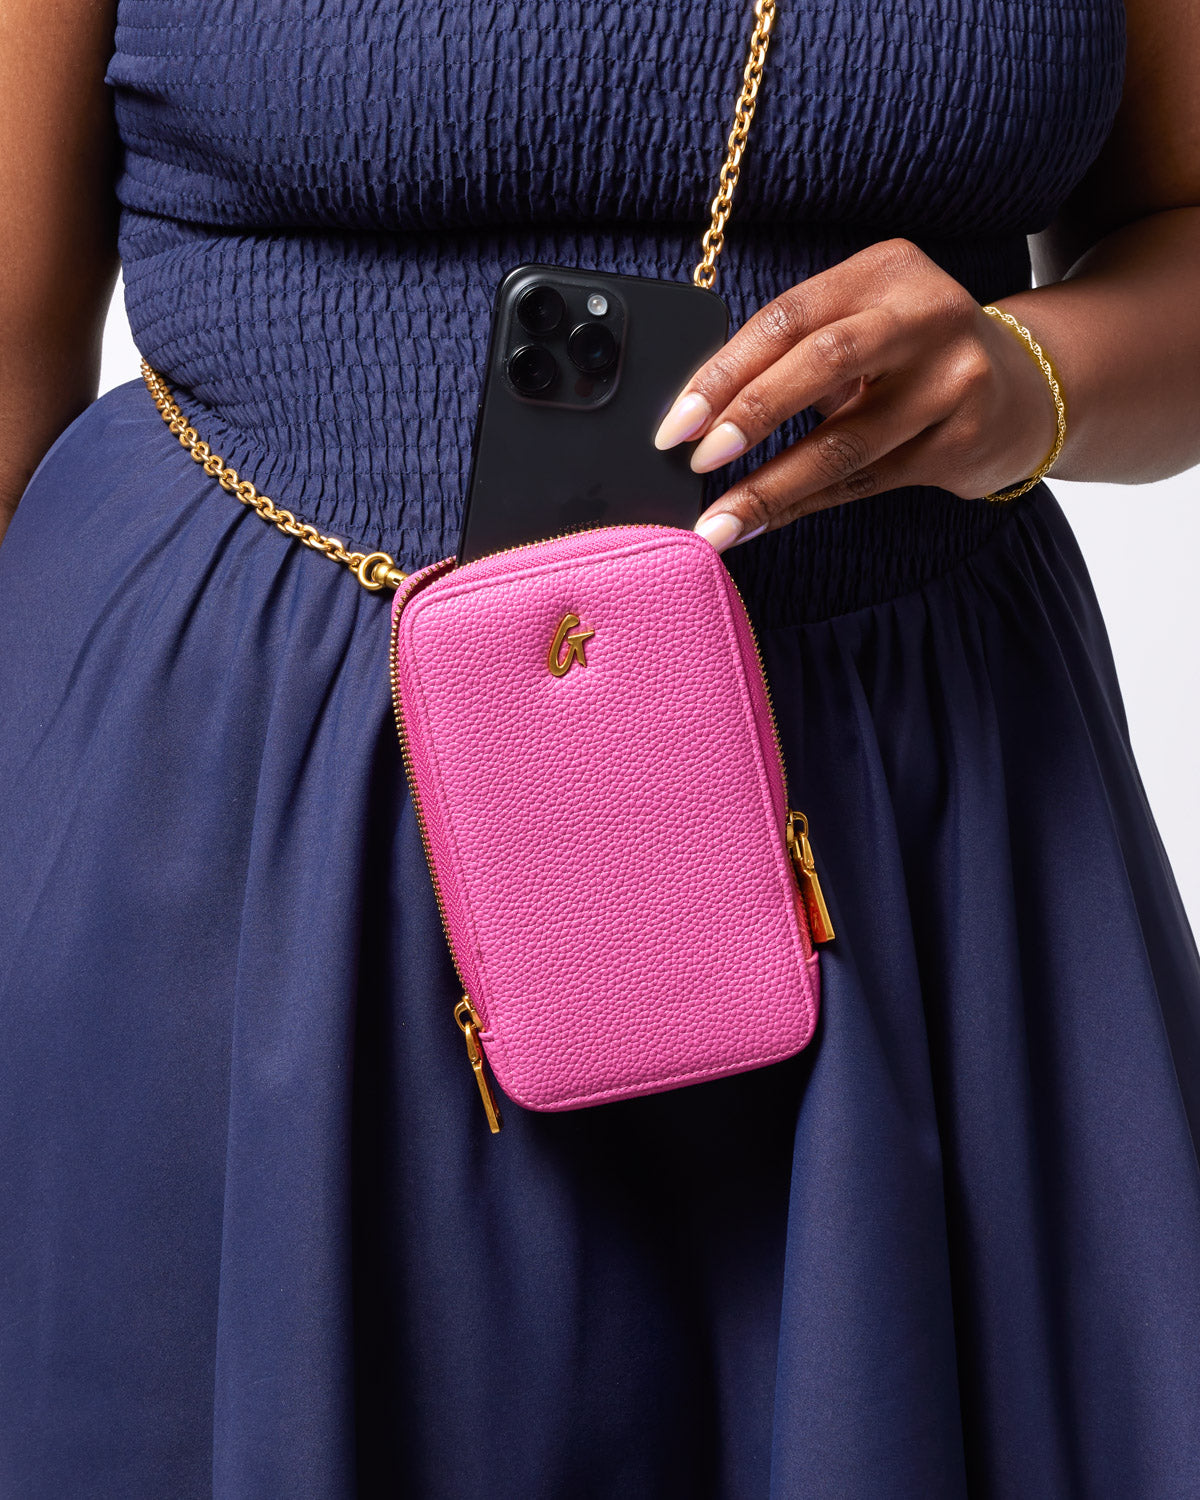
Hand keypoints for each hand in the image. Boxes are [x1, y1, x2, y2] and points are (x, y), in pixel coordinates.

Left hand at [652, 239, 1061, 550]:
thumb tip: (697, 418)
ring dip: (770, 488)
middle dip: (749, 415)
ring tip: (718, 521)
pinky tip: (763, 522)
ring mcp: (955, 380)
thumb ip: (795, 353)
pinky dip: (804, 506)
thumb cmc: (911, 357)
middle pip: (820, 364)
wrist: (1023, 391)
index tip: (676, 422)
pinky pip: (864, 482)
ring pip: (843, 443)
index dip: (724, 372)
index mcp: (886, 270)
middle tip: (696, 459)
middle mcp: (926, 315)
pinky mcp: (964, 441)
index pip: (788, 317)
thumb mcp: (863, 326)